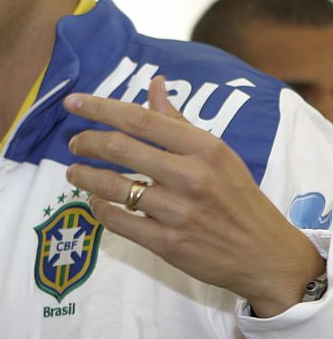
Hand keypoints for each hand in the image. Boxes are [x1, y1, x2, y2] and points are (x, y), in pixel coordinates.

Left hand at [63, 77, 324, 316]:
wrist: (266, 255)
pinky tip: (94, 202)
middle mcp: (189, 176)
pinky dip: (98, 209)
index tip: (72, 102)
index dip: (99, 108)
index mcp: (202, 147)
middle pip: (119, 148)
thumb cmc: (236, 196)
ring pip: (112, 186)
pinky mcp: (167, 243)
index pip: (139, 119)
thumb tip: (154, 83)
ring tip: (74, 172)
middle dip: (86, 142)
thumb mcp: (217, 152)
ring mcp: (177, 211)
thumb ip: (178, 120)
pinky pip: (117, 221)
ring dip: (84, 176)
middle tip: (74, 142)